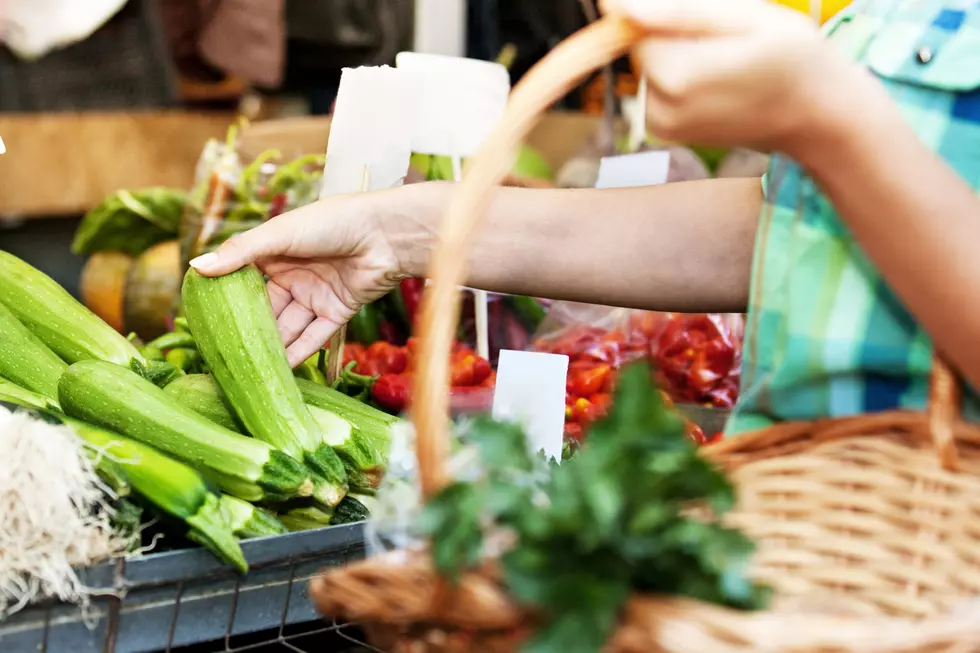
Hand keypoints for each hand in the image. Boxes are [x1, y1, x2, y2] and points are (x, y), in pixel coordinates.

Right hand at [189, 192, 403, 366]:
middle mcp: (294, 276)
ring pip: (289, 326)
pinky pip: (315, 336)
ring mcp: (316, 295)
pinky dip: (299, 352)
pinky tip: (280, 369)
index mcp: (276, 253)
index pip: (245, 281)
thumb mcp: (280, 234)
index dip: (228, 300)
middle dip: (250, 331)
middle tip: (225, 355)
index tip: (206, 322)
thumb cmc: (332, 221)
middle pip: (267, 309)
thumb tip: (196, 267)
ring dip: (272, 346)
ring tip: (249, 368)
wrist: (385, 233)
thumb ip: (240, 253)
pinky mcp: (338, 311)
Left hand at [602, 0, 866, 153]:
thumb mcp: (744, 17)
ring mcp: (662, 127)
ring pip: (650, 67)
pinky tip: (720, 80)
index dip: (669, 13)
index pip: (637, 25)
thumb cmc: (793, 59)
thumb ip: (676, 10)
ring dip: (679, 54)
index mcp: (677, 76)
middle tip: (726, 39)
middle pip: (642, 47)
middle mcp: (660, 109)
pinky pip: (658, 88)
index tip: (712, 19)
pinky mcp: (666, 133)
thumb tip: (612, 2)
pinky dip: (681, 76)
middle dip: (675, 34)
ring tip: (728, 60)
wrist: (818, 118)